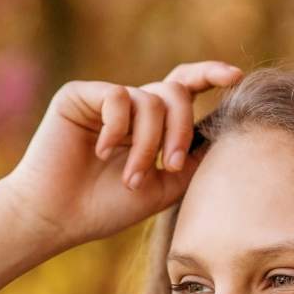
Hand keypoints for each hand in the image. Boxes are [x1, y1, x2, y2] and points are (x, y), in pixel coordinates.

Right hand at [2, 60, 243, 249]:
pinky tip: (100, 152)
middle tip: (172, 166)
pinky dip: (117, 129)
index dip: (210, 75)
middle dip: (181, 130)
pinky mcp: (78, 95)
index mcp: (149, 124)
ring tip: (131, 177)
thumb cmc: (105, 208)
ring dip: (147, 144)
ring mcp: (104, 99)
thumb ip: (194, 160)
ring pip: (150, 100)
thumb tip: (222, 132)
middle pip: (175, 92)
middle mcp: (129, 106)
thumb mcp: (164, 187)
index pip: (184, 88)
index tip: (236, 78)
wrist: (57, 218)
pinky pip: (117, 97)